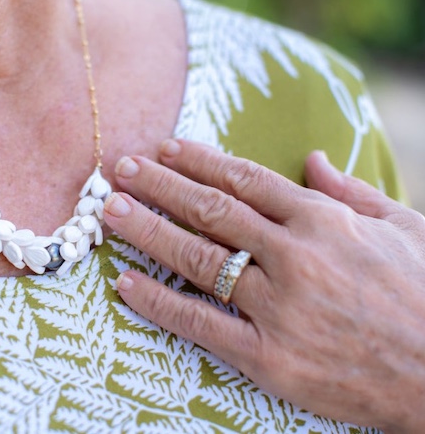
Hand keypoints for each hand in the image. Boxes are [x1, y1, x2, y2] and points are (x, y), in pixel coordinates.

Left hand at [103, 139, 424, 432]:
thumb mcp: (405, 229)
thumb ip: (351, 192)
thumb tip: (313, 159)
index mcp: (325, 221)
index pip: (245, 180)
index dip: (197, 161)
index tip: (163, 149)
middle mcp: (295, 257)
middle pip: (210, 211)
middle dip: (159, 185)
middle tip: (121, 168)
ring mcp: (278, 308)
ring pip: (196, 258)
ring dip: (146, 231)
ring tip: (111, 210)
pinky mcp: (267, 357)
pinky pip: (199, 323)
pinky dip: (158, 303)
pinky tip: (126, 284)